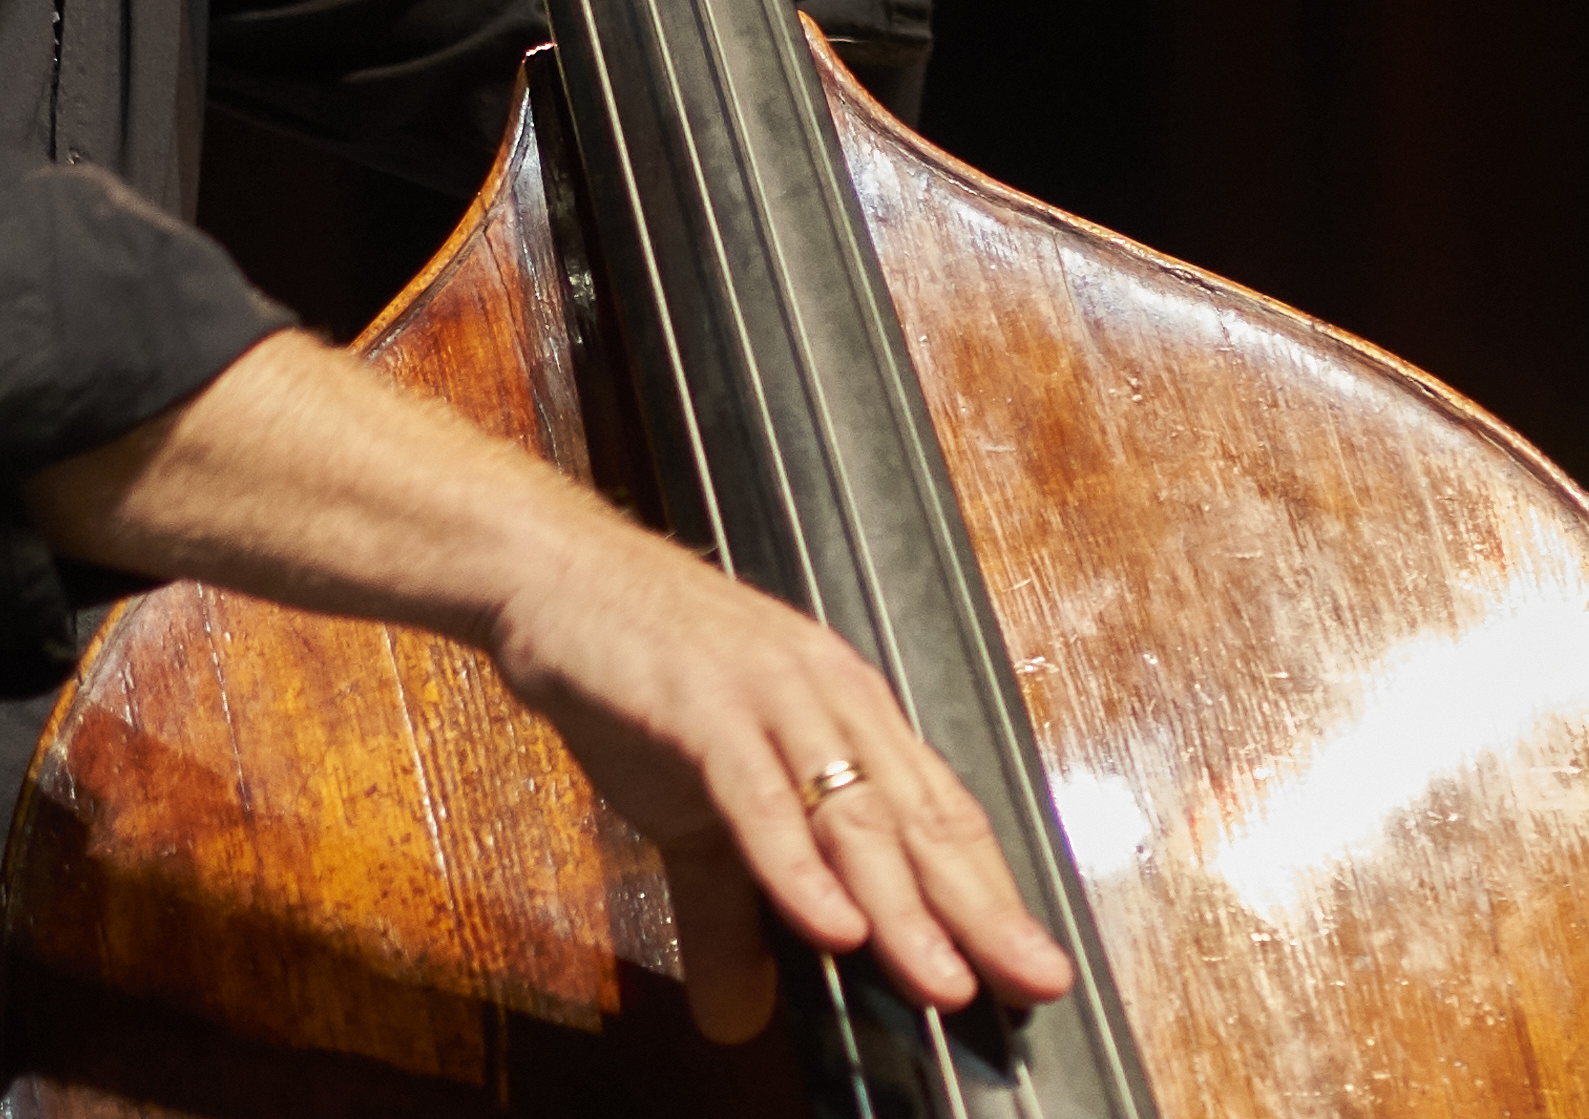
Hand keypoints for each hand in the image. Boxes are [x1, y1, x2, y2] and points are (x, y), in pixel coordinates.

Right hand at [490, 510, 1076, 1044]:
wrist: (553, 572)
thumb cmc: (636, 672)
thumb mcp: (692, 808)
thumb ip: (728, 907)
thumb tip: (742, 1017)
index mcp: (842, 709)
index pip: (937, 810)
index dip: (989, 890)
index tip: (1035, 967)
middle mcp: (825, 696)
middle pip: (915, 818)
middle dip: (979, 909)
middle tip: (1036, 981)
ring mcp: (767, 694)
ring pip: (849, 813)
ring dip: (901, 906)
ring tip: (944, 984)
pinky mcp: (700, 702)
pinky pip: (758, 796)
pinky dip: (795, 865)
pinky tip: (830, 925)